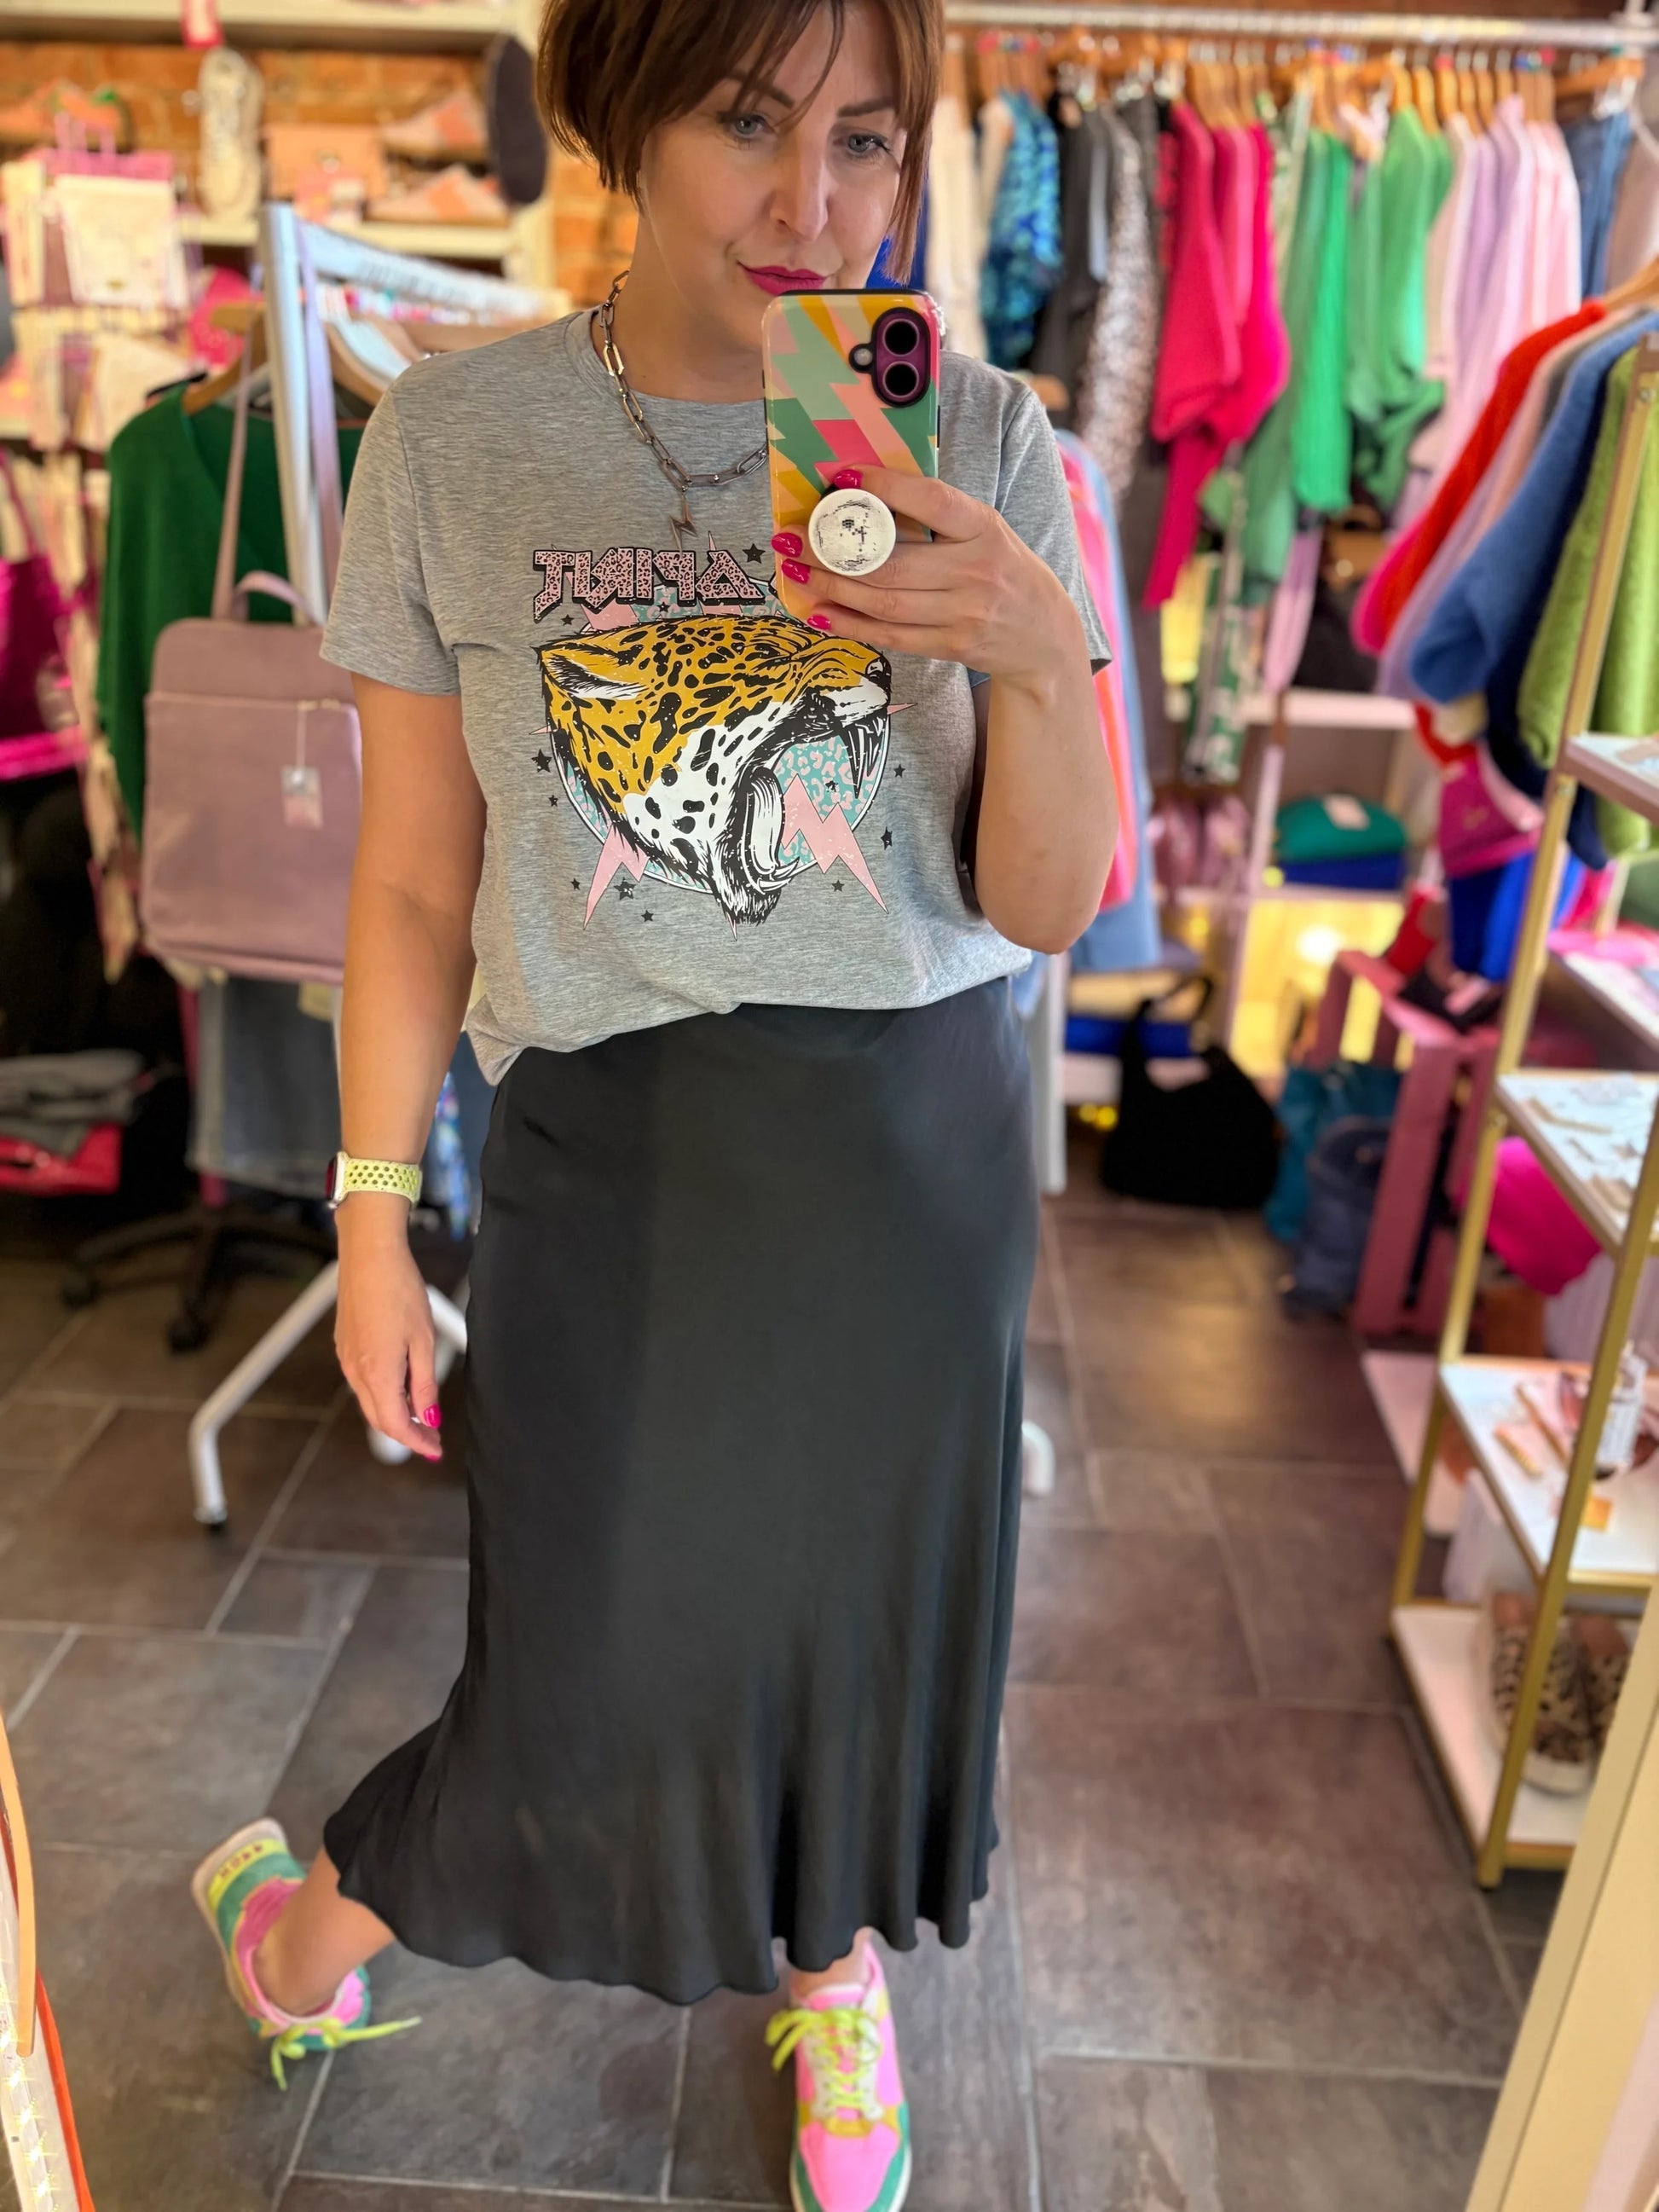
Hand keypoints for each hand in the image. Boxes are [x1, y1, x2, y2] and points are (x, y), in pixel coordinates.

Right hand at [335, 1199, 441, 1460]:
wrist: (369, 1256)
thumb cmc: (400, 1291)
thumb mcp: (423, 1340)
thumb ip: (424, 1384)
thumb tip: (429, 1417)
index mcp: (377, 1373)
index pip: (396, 1425)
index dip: (417, 1442)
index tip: (436, 1451)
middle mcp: (355, 1371)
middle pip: (380, 1418)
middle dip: (407, 1434)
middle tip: (433, 1437)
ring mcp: (346, 1359)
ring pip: (370, 1401)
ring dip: (395, 1414)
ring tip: (423, 1414)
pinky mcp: (344, 1345)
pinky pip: (363, 1382)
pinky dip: (383, 1394)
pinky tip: (402, 1387)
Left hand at [779, 466, 1085, 689]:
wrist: (1044, 638)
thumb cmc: (1005, 573)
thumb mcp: (986, 534)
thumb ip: (940, 519)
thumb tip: (868, 499)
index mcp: (985, 528)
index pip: (930, 500)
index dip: (884, 486)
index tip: (841, 475)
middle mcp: (976, 571)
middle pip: (892, 562)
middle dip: (832, 550)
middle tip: (791, 538)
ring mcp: (965, 613)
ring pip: (884, 601)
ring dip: (831, 587)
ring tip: (794, 571)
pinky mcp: (953, 646)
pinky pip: (891, 636)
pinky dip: (850, 624)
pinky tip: (819, 611)